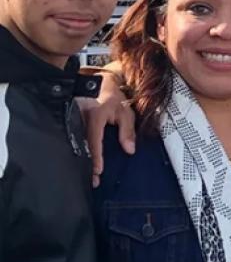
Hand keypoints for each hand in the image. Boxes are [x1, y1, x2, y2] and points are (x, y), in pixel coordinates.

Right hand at [80, 71, 136, 186]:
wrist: (99, 81)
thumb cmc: (114, 97)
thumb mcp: (126, 111)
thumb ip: (127, 131)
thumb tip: (130, 150)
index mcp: (95, 114)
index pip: (94, 138)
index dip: (95, 155)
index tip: (98, 170)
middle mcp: (80, 116)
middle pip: (81, 143)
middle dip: (85, 163)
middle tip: (91, 180)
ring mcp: (72, 117)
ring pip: (74, 141)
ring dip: (79, 158)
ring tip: (84, 176)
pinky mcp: (69, 119)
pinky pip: (72, 136)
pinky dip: (76, 150)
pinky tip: (78, 162)